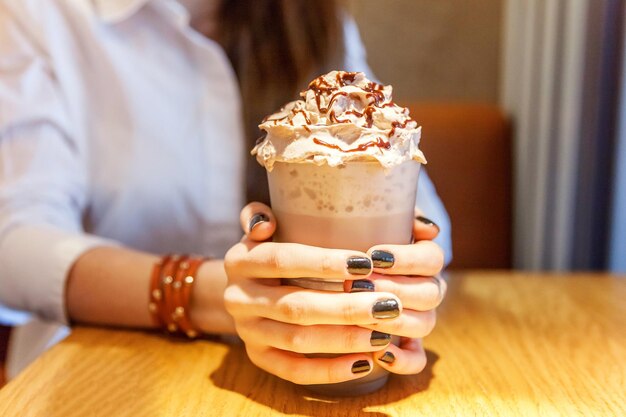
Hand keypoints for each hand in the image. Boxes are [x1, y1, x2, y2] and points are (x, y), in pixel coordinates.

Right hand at [224, 202, 402, 384]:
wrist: (245, 287)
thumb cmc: (271, 250)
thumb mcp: (263, 227)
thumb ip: (262, 215)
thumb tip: (266, 221)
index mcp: (240, 260)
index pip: (282, 260)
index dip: (323, 263)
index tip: (366, 264)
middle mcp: (238, 298)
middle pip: (295, 306)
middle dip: (346, 308)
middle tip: (388, 305)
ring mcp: (246, 331)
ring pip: (296, 341)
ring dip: (344, 339)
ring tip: (383, 334)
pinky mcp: (258, 357)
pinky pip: (293, 371)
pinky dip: (329, 371)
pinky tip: (364, 362)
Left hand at [360, 211, 445, 374]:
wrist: (339, 270)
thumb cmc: (355, 239)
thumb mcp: (373, 219)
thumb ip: (400, 213)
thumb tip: (428, 228)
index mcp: (425, 260)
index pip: (432, 258)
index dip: (407, 259)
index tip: (373, 256)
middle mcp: (427, 289)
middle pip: (430, 293)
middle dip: (394, 289)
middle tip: (358, 285)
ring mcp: (419, 318)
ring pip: (425, 324)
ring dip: (396, 321)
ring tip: (363, 315)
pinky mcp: (405, 345)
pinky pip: (417, 359)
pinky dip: (403, 360)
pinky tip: (380, 354)